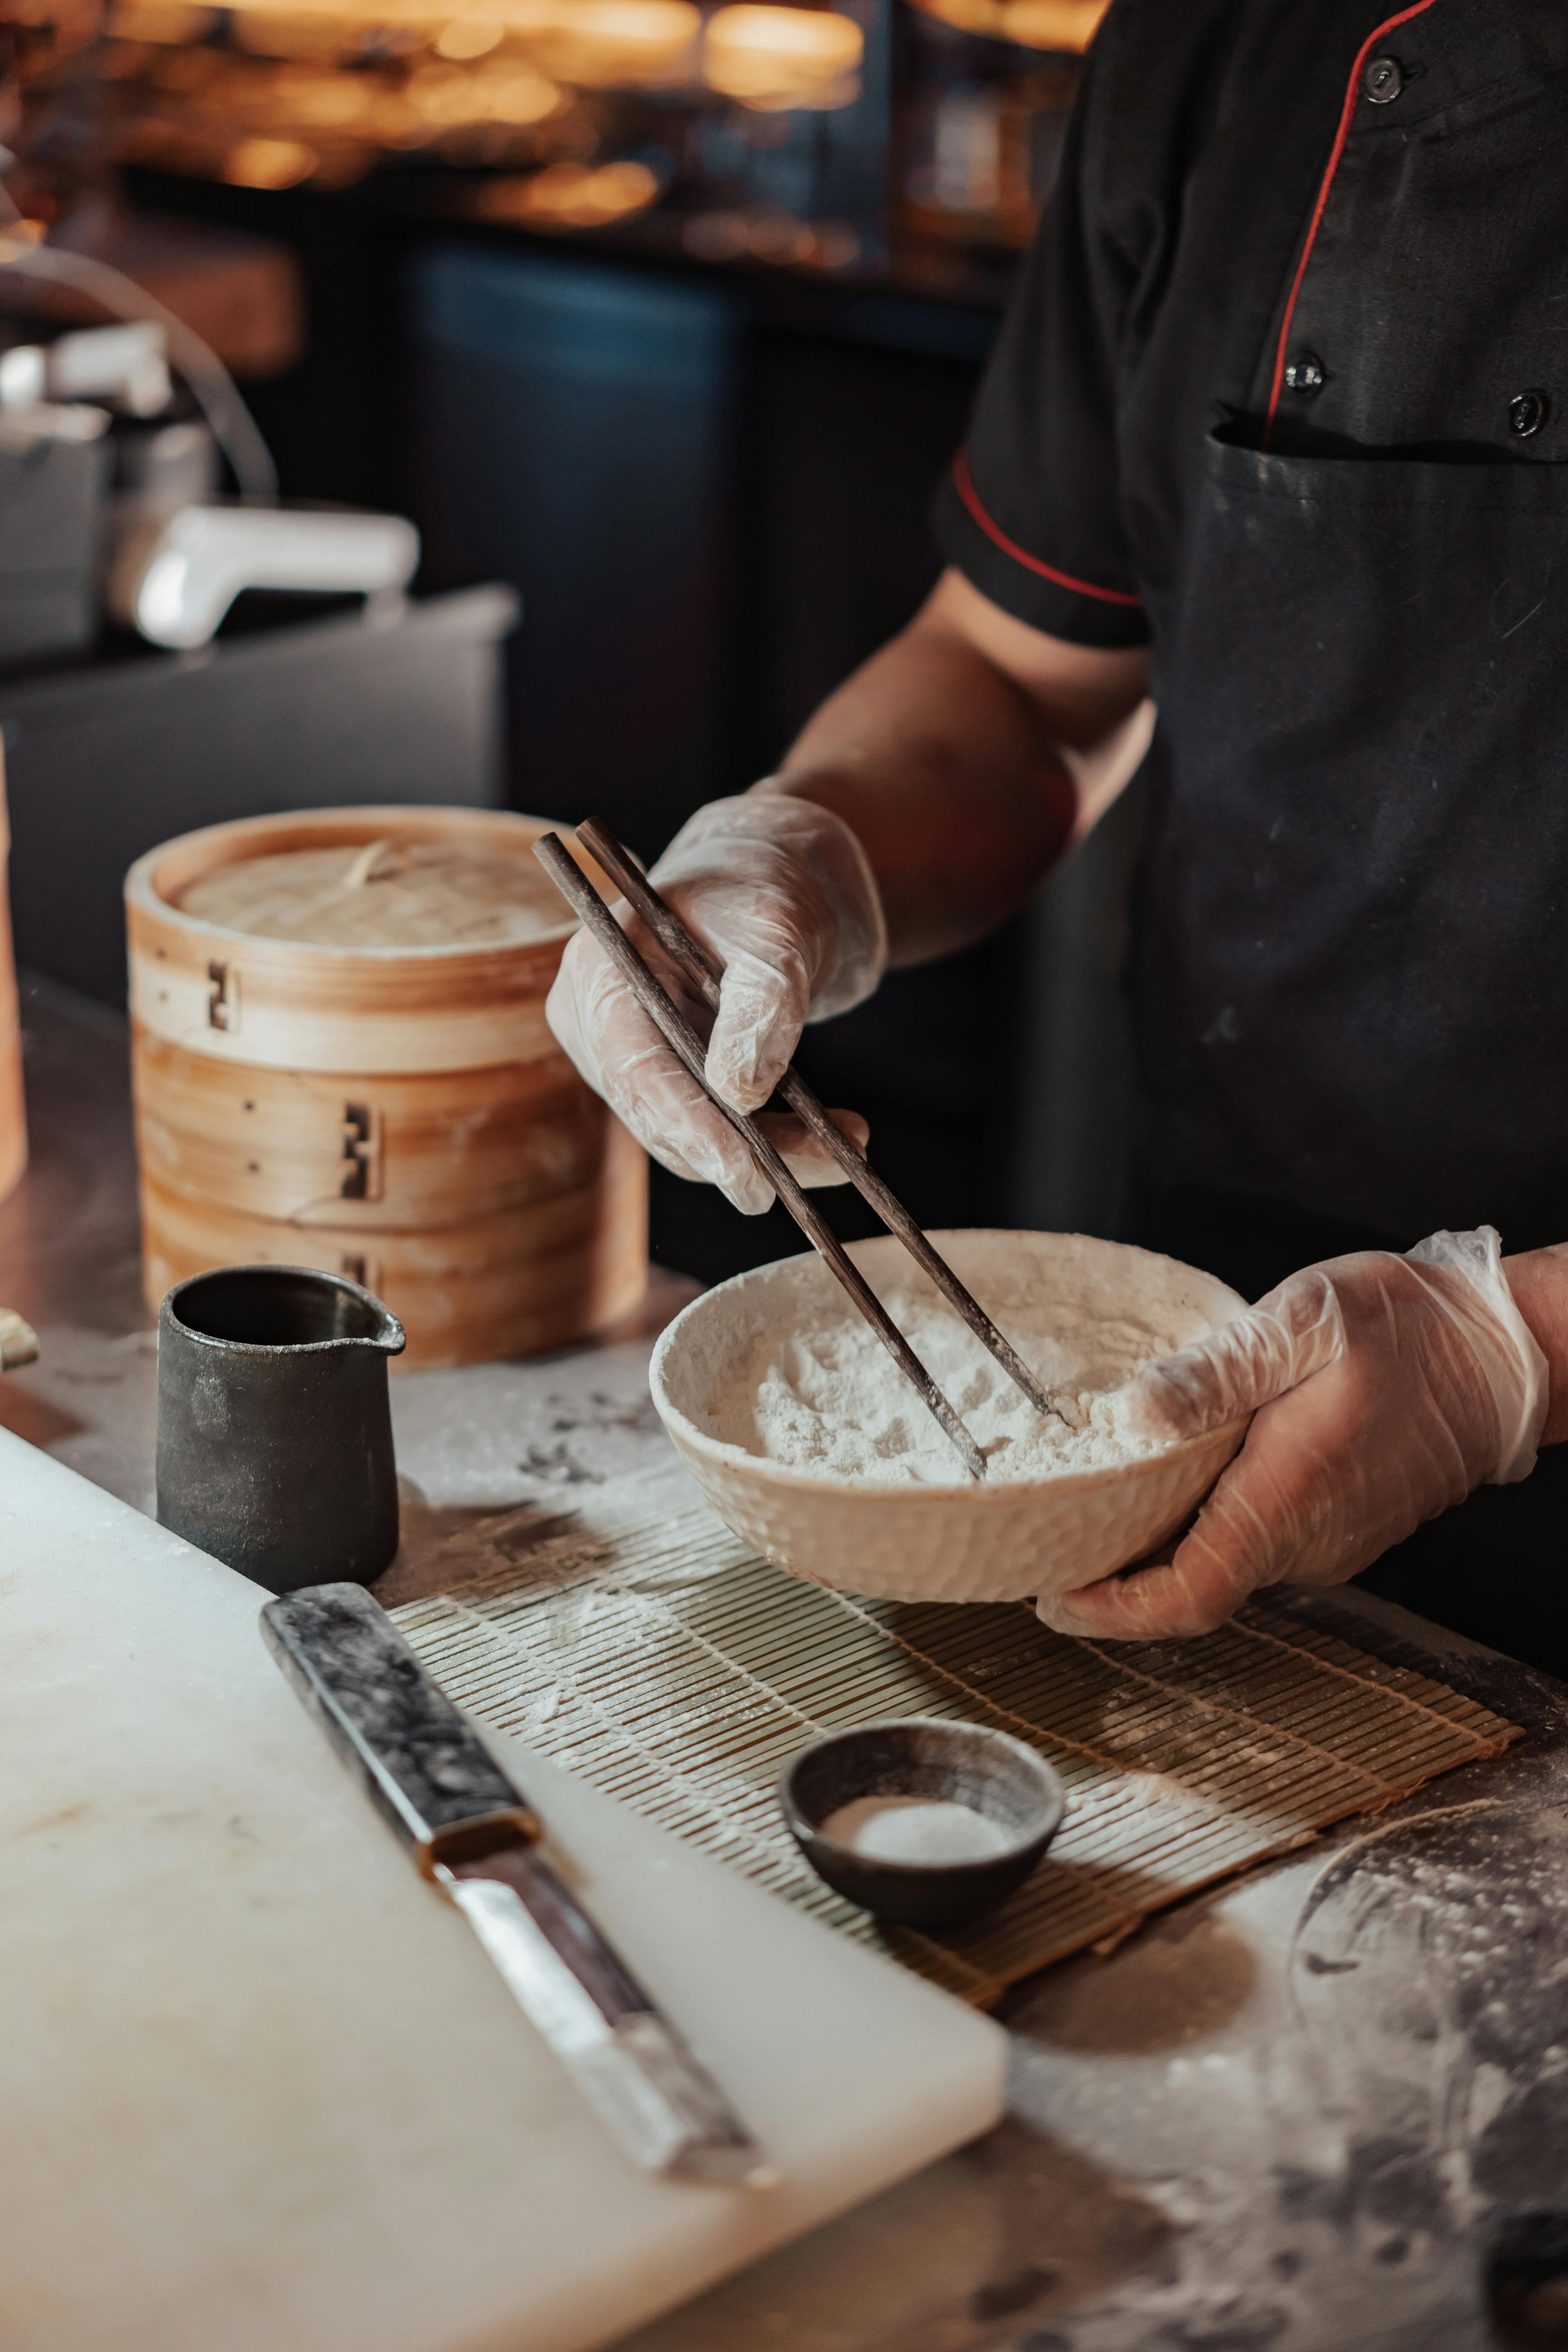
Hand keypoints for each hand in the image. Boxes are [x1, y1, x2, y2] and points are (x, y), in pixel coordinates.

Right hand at [545, 790, 886, 1213]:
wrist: (769, 889)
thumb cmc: (767, 892)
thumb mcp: (777, 929)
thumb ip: (759, 1004)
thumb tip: (737, 1093)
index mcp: (601, 966)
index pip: (635, 1065)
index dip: (689, 1123)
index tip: (746, 1171)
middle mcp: (593, 1018)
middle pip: (658, 1114)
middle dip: (745, 1152)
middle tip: (831, 1165)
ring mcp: (619, 1056)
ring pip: (687, 1138)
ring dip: (771, 1153)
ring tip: (854, 1143)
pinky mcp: (656, 1082)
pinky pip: (706, 1132)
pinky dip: (769, 1142)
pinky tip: (833, 1136)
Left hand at [1040, 1227, 1548, 1639]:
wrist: (1501, 1352)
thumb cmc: (1407, 1328)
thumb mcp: (1303, 1322)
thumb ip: (1214, 1371)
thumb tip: (1131, 1412)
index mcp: (1286, 1500)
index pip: (1184, 1598)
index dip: (1108, 1611)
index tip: (1048, 1595)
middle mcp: (1305, 1541)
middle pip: (1189, 1591)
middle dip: (1113, 1579)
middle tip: (1044, 1539)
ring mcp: (1325, 1543)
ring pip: (1220, 1567)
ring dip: (1155, 1549)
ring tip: (1089, 1505)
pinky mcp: (1337, 1528)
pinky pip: (1252, 1546)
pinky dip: (1200, 1528)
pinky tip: (1169, 1481)